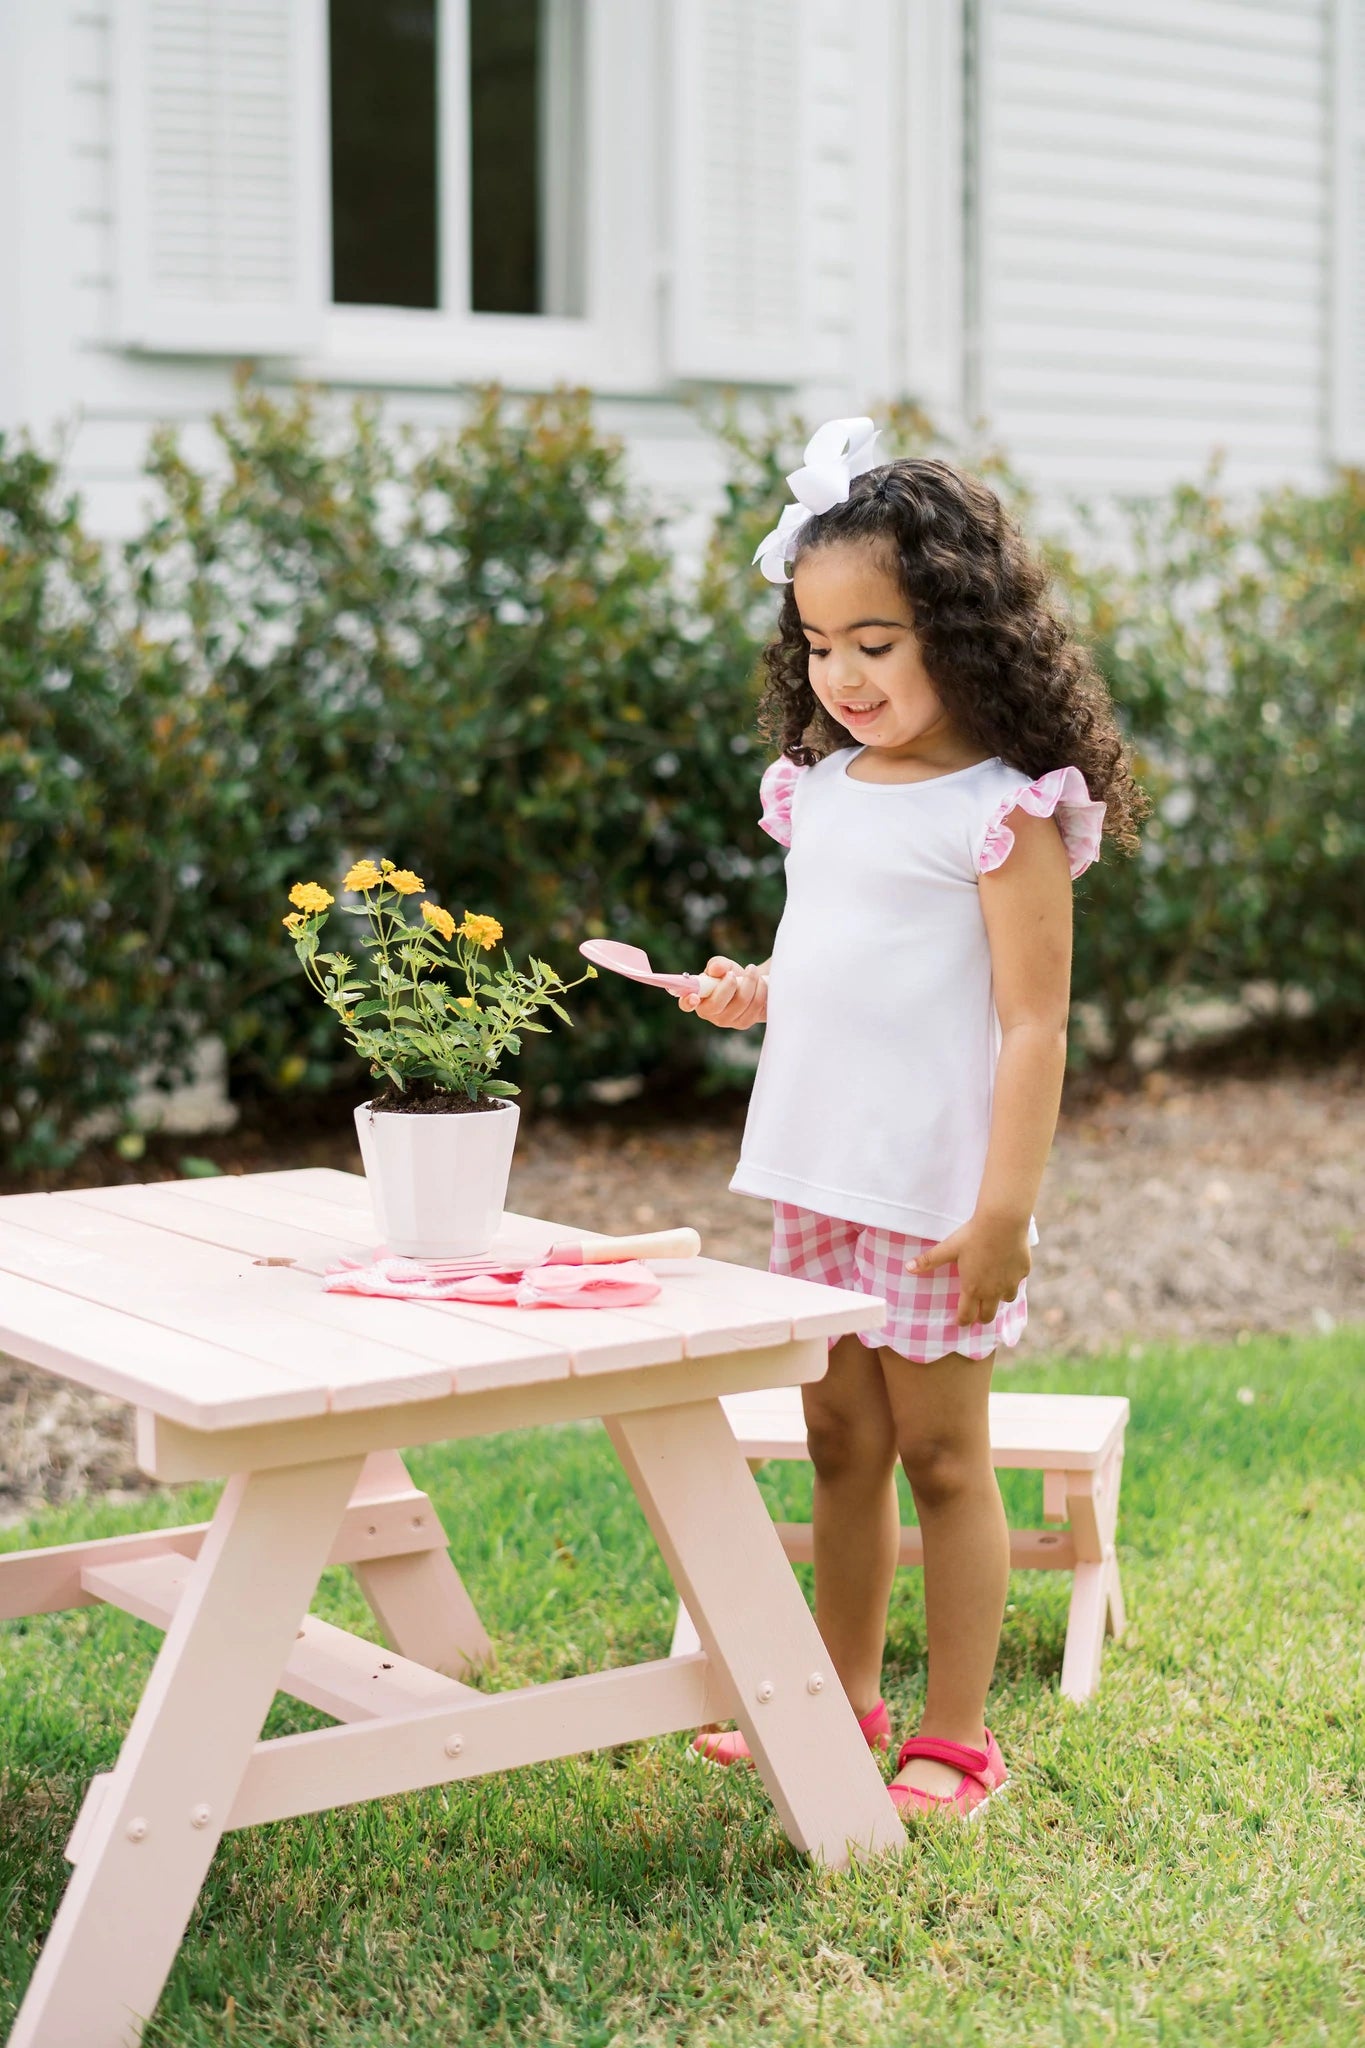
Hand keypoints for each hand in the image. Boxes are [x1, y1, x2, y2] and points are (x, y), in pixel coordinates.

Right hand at [678, 955, 767, 1028]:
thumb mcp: (723, 966)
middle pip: (717, 1003)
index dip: (687, 1002)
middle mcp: (710, 1014)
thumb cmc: (731, 975)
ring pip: (741, 1002)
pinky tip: (759, 983)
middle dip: (730, 984)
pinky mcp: (744, 1023)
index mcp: (698, 998)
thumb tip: (715, 969)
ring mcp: (727, 1021)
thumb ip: (718, 964)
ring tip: (752, 971)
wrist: (752, 985)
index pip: (686, 1005)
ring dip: (751, 982)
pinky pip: (755, 1006)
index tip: (693, 997)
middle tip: (736, 972)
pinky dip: (760, 990)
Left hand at [907, 1213, 1030, 1327]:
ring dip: (999, 1297)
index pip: (967, 1316)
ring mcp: (1010, 1283)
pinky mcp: (1023, 1272)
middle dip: (981, 1317)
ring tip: (994, 1289)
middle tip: (977, 1311)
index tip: (960, 1321)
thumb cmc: (972, 1235)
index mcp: (973, 1288)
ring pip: (1006, 1300)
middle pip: (988, 1316)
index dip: (962, 1320)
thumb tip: (907, 1268)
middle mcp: (993, 1291)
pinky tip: (1007, 1268)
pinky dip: (1012, 1278)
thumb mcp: (948, 1247)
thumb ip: (928, 1260)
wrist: (1002, 1222)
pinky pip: (1018, 1281)